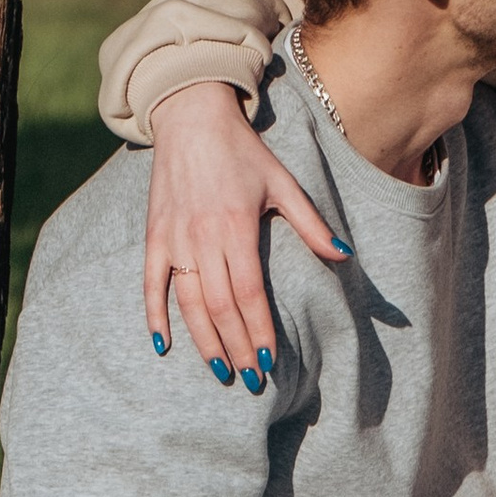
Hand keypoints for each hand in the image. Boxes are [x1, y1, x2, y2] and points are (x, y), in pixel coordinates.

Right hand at [144, 81, 347, 384]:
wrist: (191, 117)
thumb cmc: (242, 151)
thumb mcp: (282, 182)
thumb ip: (311, 223)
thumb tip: (344, 256)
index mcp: (237, 226)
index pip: (249, 292)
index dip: (259, 330)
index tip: (270, 362)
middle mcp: (204, 237)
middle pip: (219, 306)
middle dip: (237, 346)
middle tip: (251, 379)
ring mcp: (175, 238)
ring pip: (187, 302)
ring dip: (203, 340)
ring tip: (220, 370)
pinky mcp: (154, 235)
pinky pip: (151, 283)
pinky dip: (154, 315)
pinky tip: (163, 344)